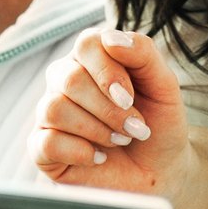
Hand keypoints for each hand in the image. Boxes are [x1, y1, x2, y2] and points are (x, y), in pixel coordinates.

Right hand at [30, 27, 188, 197]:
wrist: (160, 170)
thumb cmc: (159, 123)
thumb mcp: (165, 86)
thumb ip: (144, 54)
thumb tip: (111, 38)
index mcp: (92, 58)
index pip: (86, 44)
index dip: (108, 72)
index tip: (130, 98)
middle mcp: (65, 80)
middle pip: (70, 79)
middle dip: (109, 110)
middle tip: (135, 128)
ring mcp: (50, 114)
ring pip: (55, 108)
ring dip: (96, 130)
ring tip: (120, 141)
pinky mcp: (42, 148)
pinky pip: (46, 142)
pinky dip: (80, 152)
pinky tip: (99, 157)